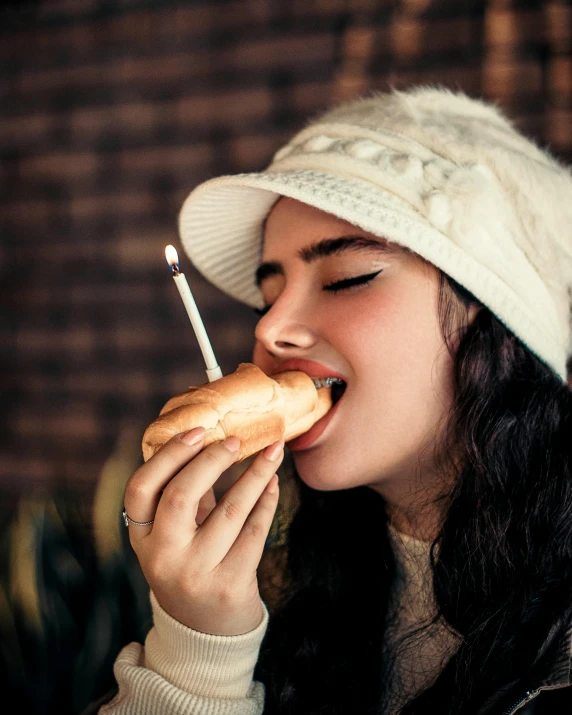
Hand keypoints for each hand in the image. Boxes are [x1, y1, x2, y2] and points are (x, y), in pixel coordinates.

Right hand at [123, 428, 283, 634]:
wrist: (207, 630)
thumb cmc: (191, 563)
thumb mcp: (174, 533)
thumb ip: (184, 491)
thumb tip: (209, 436)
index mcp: (142, 538)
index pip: (140, 488)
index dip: (168, 455)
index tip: (198, 431)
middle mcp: (163, 556)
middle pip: (180, 495)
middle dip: (211, 460)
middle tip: (235, 440)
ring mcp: (195, 573)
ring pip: (230, 511)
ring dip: (255, 475)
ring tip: (272, 452)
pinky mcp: (229, 584)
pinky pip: (255, 532)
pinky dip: (267, 502)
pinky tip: (274, 484)